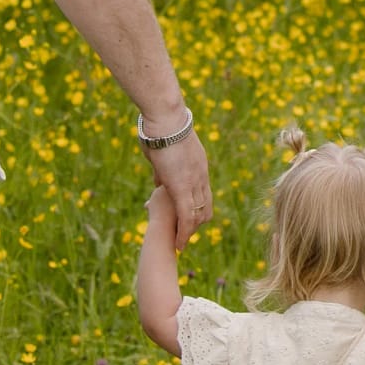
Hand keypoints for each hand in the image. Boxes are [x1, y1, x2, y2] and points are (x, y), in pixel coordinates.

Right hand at [148, 123, 212, 243]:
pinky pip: (186, 217)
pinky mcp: (181, 188)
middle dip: (196, 225)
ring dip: (189, 232)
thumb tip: (159, 179)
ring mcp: (194, 183)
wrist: (166, 120)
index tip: (189, 221)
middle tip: (183, 235)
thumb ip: (164, 168)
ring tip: (180, 244)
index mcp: (199, 167)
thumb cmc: (160, 130)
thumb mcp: (164, 153)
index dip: (197, 209)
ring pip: (198, 216)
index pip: (203, 195)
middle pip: (205, 208)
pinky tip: (178, 244)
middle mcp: (201, 177)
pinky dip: (184, 233)